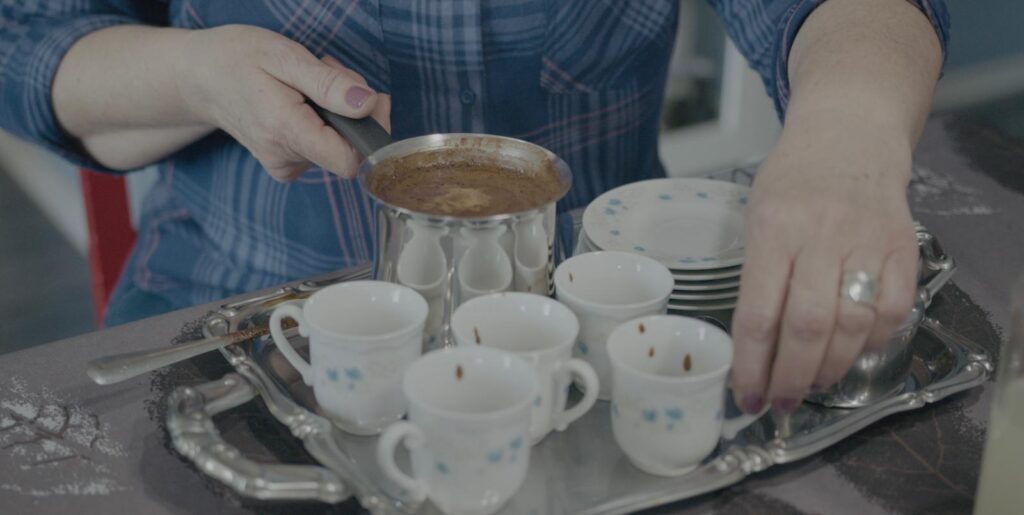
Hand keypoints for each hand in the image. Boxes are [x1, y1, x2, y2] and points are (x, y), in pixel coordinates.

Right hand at [175, 25, 390, 180]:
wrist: (200, 78)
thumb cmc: (238, 59)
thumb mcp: (285, 57)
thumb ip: (328, 85)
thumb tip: (367, 105)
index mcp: (285, 132)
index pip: (348, 160)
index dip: (371, 131)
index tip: (372, 99)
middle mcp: (285, 158)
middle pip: (349, 147)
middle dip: (353, 107)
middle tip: (329, 71)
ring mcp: (285, 165)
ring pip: (338, 143)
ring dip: (338, 109)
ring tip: (308, 80)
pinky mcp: (287, 164)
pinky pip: (324, 145)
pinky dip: (324, 119)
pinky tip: (303, 97)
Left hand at [729, 114, 919, 415]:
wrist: (849, 133)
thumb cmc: (792, 179)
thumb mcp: (756, 215)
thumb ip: (756, 275)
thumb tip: (753, 348)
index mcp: (773, 228)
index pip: (758, 313)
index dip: (751, 366)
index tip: (746, 397)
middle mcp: (822, 235)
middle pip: (807, 328)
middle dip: (790, 379)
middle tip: (780, 403)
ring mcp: (867, 241)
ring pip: (852, 326)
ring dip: (830, 369)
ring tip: (811, 384)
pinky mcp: (903, 247)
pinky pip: (893, 312)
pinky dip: (872, 343)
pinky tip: (851, 350)